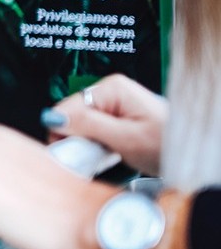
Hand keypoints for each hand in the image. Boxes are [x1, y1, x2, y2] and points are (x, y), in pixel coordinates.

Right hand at [46, 74, 167, 175]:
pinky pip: (94, 131)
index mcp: (111, 88)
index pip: (66, 109)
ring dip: (89, 145)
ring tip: (108, 158)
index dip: (63, 134)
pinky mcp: (116, 117)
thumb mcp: (126, 138)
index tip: (73, 157)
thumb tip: (51, 117)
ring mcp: (113, 104)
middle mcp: (109, 91)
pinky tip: (111, 155)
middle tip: (97, 159)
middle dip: (78, 140)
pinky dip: (98, 146)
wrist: (196, 153)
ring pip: (82, 126)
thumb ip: (88, 125)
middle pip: (73, 117)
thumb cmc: (168, 144)